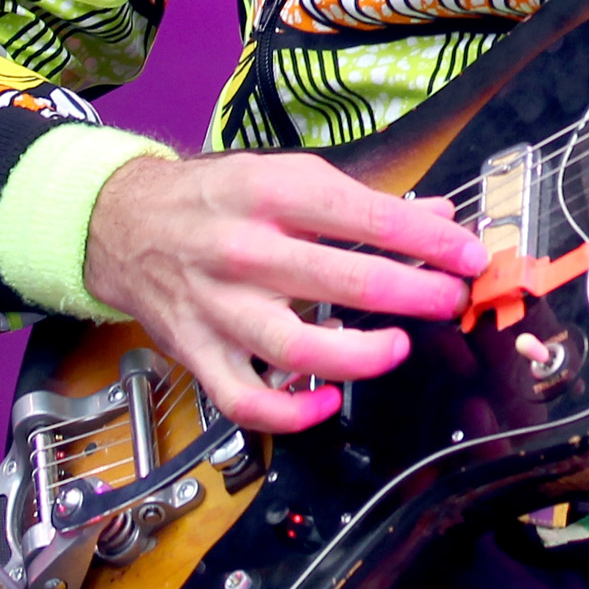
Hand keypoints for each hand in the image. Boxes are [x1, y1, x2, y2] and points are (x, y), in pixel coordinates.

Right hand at [83, 149, 487, 433]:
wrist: (121, 224)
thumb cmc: (213, 198)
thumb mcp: (285, 176)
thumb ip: (364, 201)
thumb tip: (437, 217)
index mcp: (271, 193)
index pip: (364, 217)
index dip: (428, 239)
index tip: (467, 254)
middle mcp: (244, 250)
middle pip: (343, 280)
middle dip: (414, 293)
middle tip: (451, 299)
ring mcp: (220, 307)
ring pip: (298, 348)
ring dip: (361, 356)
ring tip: (398, 348)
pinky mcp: (200, 352)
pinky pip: (247, 400)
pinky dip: (293, 412)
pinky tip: (328, 401)